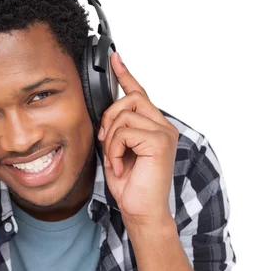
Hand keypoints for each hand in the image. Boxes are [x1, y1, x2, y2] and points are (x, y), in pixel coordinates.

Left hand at [98, 52, 178, 230]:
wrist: (140, 211)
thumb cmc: (131, 186)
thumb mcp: (117, 152)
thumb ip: (116, 131)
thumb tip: (105, 114)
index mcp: (154, 127)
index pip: (140, 94)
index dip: (126, 75)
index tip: (114, 59)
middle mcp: (163, 126)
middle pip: (131, 98)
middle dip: (110, 117)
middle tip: (106, 142)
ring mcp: (164, 133)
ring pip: (124, 116)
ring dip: (111, 140)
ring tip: (116, 161)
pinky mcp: (159, 141)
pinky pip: (125, 132)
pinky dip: (114, 149)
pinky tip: (120, 166)